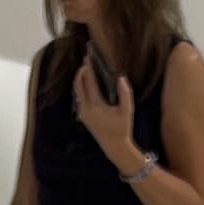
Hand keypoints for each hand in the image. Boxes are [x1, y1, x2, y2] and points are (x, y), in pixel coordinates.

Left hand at [68, 41, 137, 168]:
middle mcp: (86, 109)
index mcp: (95, 106)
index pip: (89, 82)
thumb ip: (125, 93)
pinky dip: (81, 88)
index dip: (88, 68)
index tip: (88, 57)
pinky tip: (86, 83)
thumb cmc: (122, 129)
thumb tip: (120, 77)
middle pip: (78, 85)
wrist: (114, 147)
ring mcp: (82, 113)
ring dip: (79, 79)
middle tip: (85, 61)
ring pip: (77, 91)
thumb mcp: (127, 110)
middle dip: (81, 71)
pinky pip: (79, 98)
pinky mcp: (83, 116)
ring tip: (85, 69)